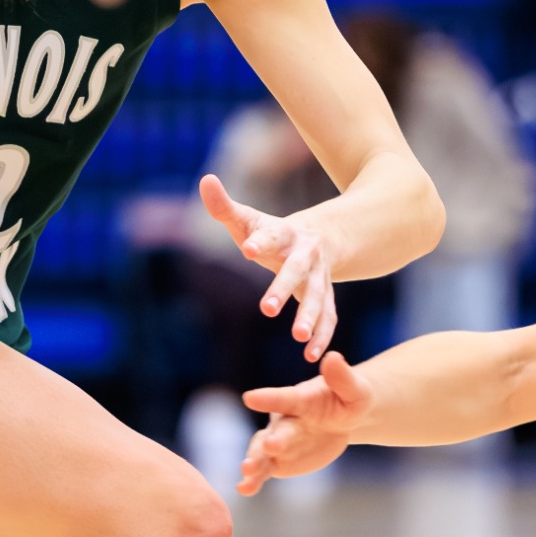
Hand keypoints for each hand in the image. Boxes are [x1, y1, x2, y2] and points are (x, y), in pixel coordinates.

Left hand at [199, 173, 338, 360]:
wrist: (319, 238)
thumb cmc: (271, 233)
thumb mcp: (247, 220)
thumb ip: (223, 206)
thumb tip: (205, 180)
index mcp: (286, 233)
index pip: (272, 236)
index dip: (261, 242)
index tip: (247, 249)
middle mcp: (307, 254)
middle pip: (296, 271)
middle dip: (284, 288)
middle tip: (268, 309)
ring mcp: (320, 277)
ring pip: (319, 297)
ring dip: (310, 317)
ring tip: (298, 338)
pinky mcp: (327, 297)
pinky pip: (330, 318)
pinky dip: (324, 336)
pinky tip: (312, 356)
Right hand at [237, 351, 372, 494]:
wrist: (344, 420)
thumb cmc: (350, 399)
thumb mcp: (355, 389)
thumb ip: (343, 377)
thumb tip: (333, 357)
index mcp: (300, 399)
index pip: (284, 398)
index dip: (268, 398)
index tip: (250, 397)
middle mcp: (284, 419)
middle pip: (276, 430)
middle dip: (272, 439)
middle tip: (269, 445)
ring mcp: (279, 441)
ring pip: (262, 452)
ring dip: (255, 460)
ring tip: (247, 472)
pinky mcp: (279, 461)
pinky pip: (264, 471)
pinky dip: (253, 480)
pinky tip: (244, 489)